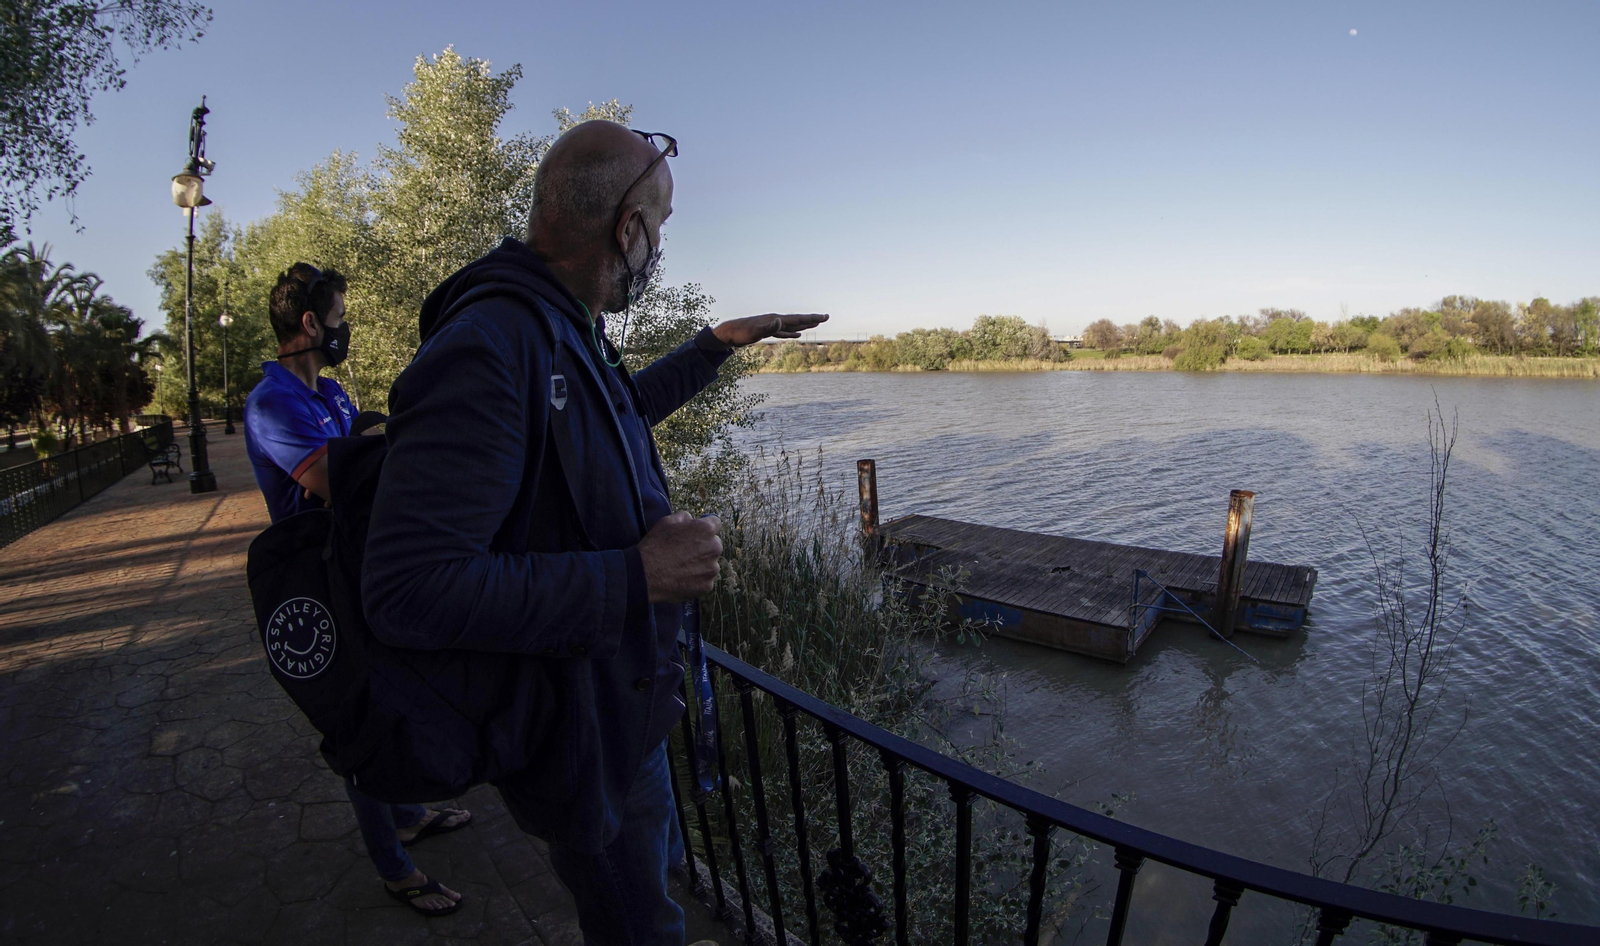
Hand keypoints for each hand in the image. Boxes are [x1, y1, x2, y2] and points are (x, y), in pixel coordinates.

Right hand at [637, 512, 722, 602]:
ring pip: (711, 563)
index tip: (697, 533)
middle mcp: (714, 548)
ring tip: (682, 567)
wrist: (645, 574)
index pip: (716, 523)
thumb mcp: (666, 522)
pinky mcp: (707, 585)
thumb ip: (684, 517)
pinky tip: (682, 578)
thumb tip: (691, 519)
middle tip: (686, 552)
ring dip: (701, 564)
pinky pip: (705, 580)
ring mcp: (712, 568)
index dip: (704, 528)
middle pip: (715, 544)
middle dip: (704, 546)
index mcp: (706, 529)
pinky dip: (697, 579)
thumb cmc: (655, 546)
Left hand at [712, 313, 829, 346]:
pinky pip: (784, 332)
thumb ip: (768, 328)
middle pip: (798, 319)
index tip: (825, 316)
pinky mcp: (767, 331)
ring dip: (804, 324)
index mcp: (776, 319)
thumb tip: (780, 322)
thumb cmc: (740, 334)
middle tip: (826, 317)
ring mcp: (772, 325)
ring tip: (816, 324)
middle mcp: (776, 320)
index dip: (812, 318)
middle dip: (812, 319)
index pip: (798, 318)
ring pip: (792, 325)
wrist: (728, 333)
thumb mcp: (754, 333)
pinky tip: (797, 334)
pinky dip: (792, 333)